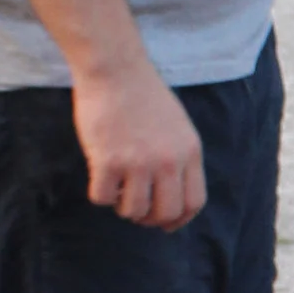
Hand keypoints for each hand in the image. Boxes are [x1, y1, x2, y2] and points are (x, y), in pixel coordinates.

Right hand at [69, 61, 205, 229]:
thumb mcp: (177, 125)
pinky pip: (103, 198)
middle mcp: (168, 160)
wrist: (115, 69)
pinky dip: (99, 194)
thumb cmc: (142, 95)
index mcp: (189, 151)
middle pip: (165, 213)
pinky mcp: (108, 160)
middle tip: (135, 209)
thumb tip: (171, 194)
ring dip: (123, 207)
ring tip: (117, 189)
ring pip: (133, 210)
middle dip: (149, 218)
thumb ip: (178, 157)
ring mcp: (138, 162)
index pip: (194, 202)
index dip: (178, 219)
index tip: (164, 223)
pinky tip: (99, 176)